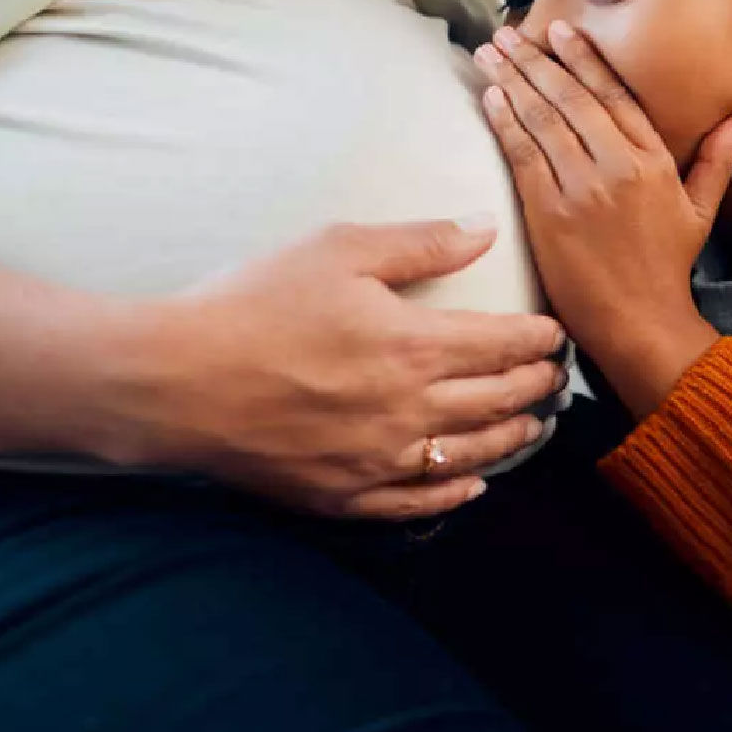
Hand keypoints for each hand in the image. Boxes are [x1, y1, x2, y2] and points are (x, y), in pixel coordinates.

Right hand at [97, 220, 567, 519]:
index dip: (539, 340)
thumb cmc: (252, 304)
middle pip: (498, 402)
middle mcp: (410, 411)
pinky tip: (473, 484)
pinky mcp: (344, 495)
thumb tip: (485, 230)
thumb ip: (419, 243)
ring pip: (470, 455)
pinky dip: (456, 492)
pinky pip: (418, 502)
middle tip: (556, 378)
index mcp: (414, 346)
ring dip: (511, 438)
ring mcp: (378, 461)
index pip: (504, 345)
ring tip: (532, 426)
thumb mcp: (337, 250)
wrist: (175, 382)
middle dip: (535, 387)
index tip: (556, 333)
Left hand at [475, 22, 731, 414]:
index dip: (584, 59)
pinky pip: (523, 156)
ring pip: (542, 120)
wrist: (639, 322)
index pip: (614, 95)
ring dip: (512, 81)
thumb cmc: (668, 268)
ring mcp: (580, 189)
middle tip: (507, 32)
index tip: (559, 30)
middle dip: (536, 60)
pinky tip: (491, 97)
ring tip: (490, 52)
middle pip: (570, 99)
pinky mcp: (549, 213)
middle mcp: (616, 167)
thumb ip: (717, 160)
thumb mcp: (700, 211)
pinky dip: (506, 122)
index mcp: (653, 161)